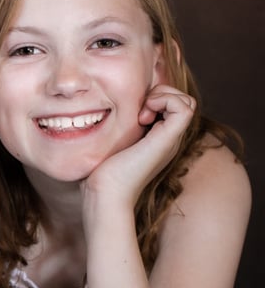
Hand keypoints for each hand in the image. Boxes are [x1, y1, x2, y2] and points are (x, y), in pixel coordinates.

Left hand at [82, 84, 195, 208]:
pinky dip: (165, 101)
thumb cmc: (101, 172)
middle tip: (138, 112)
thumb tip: (101, 110)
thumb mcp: (112, 143)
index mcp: (158, 138)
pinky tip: (143, 117)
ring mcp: (171, 139)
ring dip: (162, 97)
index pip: (172, 104)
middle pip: (183, 100)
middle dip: (160, 94)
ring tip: (141, 115)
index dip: (154, 97)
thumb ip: (118, 129)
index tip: (133, 112)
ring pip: (186, 101)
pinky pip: (184, 107)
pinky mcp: (168, 140)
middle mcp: (169, 138)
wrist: (106, 193)